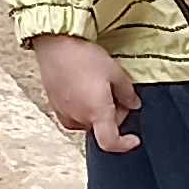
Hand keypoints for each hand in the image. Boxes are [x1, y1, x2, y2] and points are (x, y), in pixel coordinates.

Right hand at [27, 33, 141, 154]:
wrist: (54, 44)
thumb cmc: (84, 57)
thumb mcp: (115, 72)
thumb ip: (127, 94)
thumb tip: (134, 105)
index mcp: (96, 113)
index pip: (110, 143)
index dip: (124, 145)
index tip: (134, 139)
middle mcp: (79, 118)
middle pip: (102, 127)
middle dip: (114, 115)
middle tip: (117, 93)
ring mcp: (64, 113)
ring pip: (88, 120)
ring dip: (98, 111)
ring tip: (99, 87)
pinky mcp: (54, 105)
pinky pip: (74, 114)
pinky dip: (84, 107)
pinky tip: (84, 88)